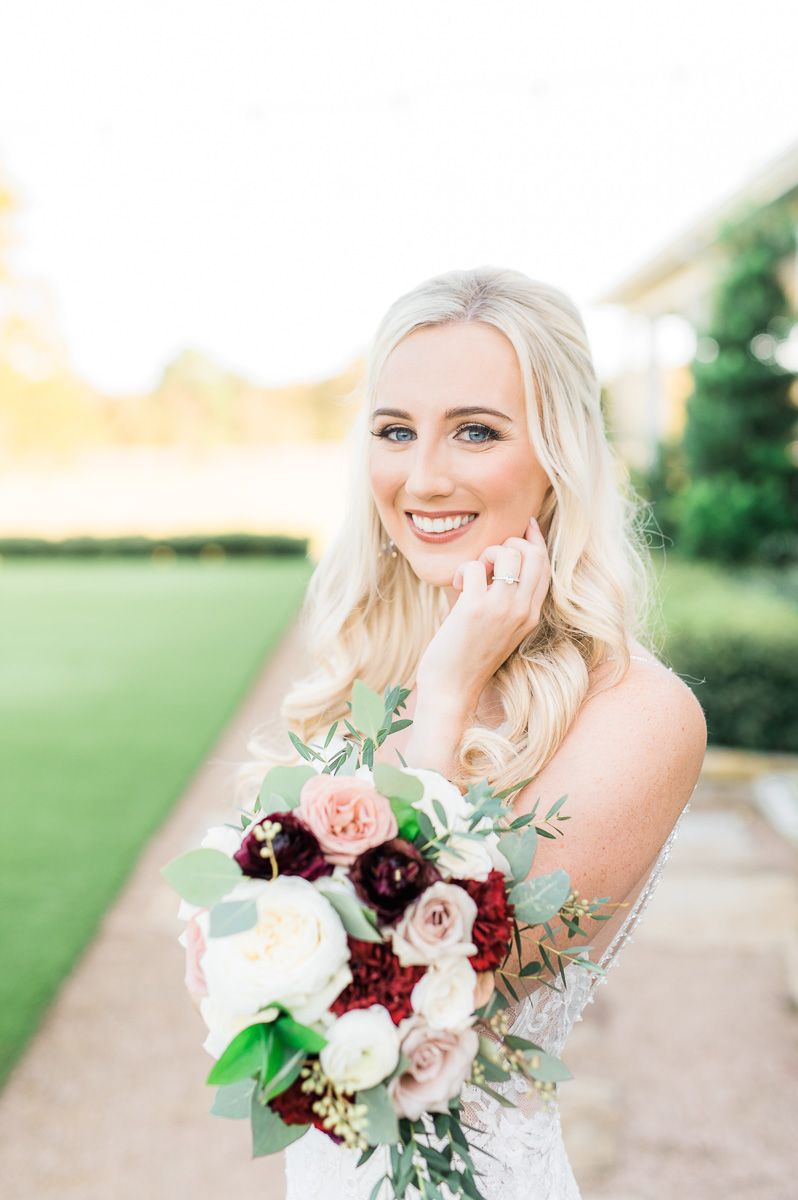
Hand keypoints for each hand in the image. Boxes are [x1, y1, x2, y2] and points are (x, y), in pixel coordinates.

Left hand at [415, 516, 551, 701]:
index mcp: (532, 615)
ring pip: (507, 553)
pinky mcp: (475, 609)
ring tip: (471, 575)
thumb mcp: (500, 628)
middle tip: (488, 560)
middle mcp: (523, 611)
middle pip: (533, 554)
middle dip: (510, 543)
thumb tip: (497, 563)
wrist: (452, 690)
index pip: (545, 566)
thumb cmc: (468, 658)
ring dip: (485, 554)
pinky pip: (475, 566)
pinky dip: (462, 569)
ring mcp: (502, 610)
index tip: (527, 525)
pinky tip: (456, 585)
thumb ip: (506, 599)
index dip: (536, 541)